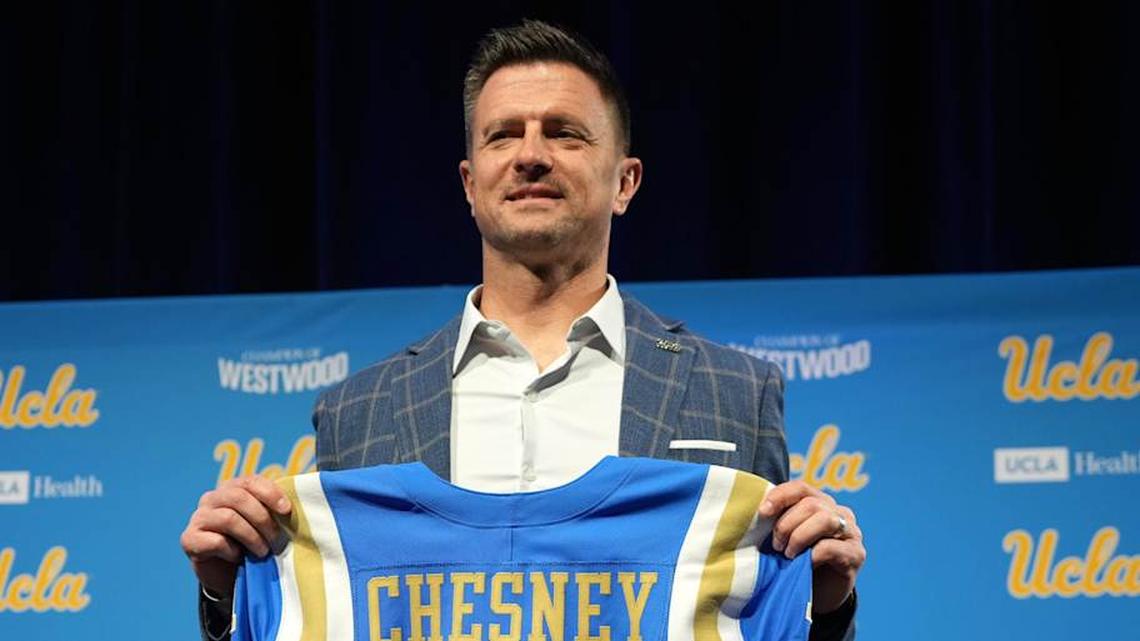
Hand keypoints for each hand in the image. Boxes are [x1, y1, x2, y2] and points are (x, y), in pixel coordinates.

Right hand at [179, 476, 291, 596]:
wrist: (228, 575)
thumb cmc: (251, 545)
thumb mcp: (265, 525)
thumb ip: (274, 511)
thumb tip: (294, 507)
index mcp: (232, 488)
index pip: (251, 481)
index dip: (270, 493)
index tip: (286, 510)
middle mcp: (212, 498)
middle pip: (239, 498)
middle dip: (262, 519)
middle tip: (276, 539)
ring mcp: (198, 517)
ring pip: (228, 518)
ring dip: (251, 537)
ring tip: (262, 551)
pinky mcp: (189, 539)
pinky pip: (215, 540)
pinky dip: (231, 550)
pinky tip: (237, 557)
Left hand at [758, 480, 864, 613]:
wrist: (818, 595)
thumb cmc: (798, 563)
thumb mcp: (785, 537)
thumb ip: (779, 521)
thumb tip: (760, 511)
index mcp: (820, 503)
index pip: (801, 488)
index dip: (780, 496)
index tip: (763, 512)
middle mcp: (839, 513)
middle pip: (811, 504)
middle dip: (787, 524)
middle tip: (776, 545)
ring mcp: (851, 532)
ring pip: (825, 520)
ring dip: (800, 537)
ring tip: (788, 554)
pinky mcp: (856, 554)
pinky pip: (832, 547)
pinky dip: (813, 554)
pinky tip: (805, 564)